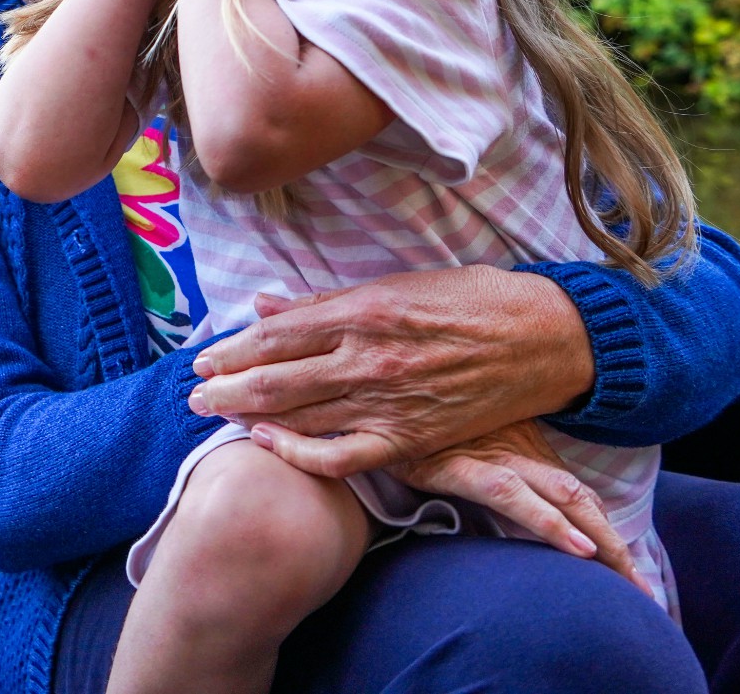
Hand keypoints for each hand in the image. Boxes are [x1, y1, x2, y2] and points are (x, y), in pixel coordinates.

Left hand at [187, 267, 594, 473]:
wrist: (545, 338)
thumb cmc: (472, 299)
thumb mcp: (398, 284)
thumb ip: (327, 302)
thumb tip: (268, 305)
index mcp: (364, 309)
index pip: (278, 335)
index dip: (234, 350)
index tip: (204, 359)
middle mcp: (369, 356)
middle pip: (277, 379)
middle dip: (226, 388)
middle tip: (193, 396)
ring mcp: (389, 400)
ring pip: (301, 416)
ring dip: (251, 418)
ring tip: (217, 418)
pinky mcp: (412, 438)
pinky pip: (344, 456)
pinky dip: (302, 454)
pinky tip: (272, 446)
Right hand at [364, 420, 645, 591]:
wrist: (368, 399)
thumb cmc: (408, 419)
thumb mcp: (453, 433)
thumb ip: (484, 455)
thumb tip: (509, 490)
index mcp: (520, 441)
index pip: (575, 490)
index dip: (604, 528)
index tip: (628, 566)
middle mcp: (516, 447)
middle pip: (581, 497)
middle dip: (617, 547)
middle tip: (645, 591)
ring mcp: (492, 455)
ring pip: (564, 496)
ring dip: (600, 539)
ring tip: (625, 577)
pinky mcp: (460, 466)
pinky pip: (513, 494)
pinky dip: (548, 520)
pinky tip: (575, 547)